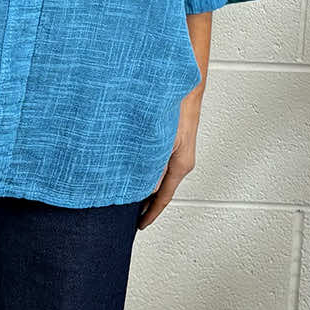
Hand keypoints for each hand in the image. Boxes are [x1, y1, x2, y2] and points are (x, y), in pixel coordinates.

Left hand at [136, 92, 201, 230]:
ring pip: (158, 176)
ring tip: (127, 195)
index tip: (139, 225)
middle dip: (145, 203)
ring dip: (144, 186)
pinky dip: (146, 171)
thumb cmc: (174, 107)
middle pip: (161, 190)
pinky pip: (158, 164)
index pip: (163, 198)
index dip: (150, 213)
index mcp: (180, 165)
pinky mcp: (173, 143)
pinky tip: (133, 170)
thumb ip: (151, 165)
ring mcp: (177, 152)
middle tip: (127, 215)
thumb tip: (143, 187)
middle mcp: (181, 161)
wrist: (182, 84)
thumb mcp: (160, 141)